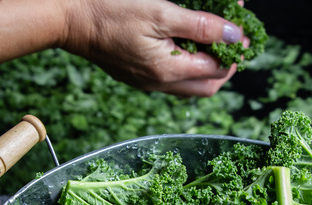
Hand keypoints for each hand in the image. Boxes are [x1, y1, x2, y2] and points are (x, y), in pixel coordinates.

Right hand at [59, 0, 245, 96]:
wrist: (69, 20)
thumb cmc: (111, 12)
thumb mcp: (161, 13)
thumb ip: (201, 26)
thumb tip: (235, 35)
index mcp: (168, 71)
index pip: (217, 69)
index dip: (235, 49)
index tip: (242, 27)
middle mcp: (159, 84)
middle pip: (208, 86)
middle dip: (226, 64)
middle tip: (231, 38)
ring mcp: (147, 82)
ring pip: (190, 85)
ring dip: (207, 66)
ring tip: (211, 40)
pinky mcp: (137, 76)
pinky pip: (172, 79)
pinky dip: (187, 65)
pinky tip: (185, 44)